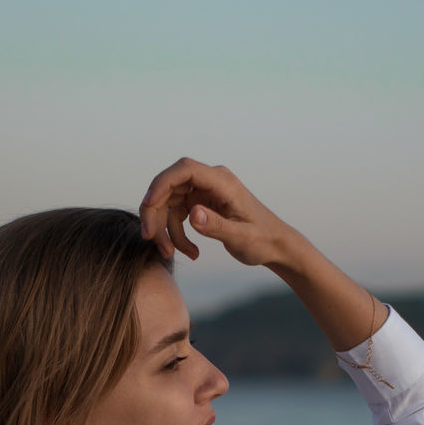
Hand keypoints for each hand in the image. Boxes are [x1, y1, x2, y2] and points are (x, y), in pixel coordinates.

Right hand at [139, 157, 295, 268]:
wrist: (275, 245)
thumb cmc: (263, 240)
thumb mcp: (241, 238)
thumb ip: (217, 226)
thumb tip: (192, 214)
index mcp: (222, 182)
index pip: (184, 170)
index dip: (161, 184)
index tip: (148, 206)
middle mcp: (210, 182)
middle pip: (170, 186)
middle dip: (155, 212)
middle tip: (151, 239)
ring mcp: (204, 192)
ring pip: (170, 203)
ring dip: (165, 229)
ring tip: (172, 254)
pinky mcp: (201, 205)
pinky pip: (177, 215)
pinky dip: (177, 234)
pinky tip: (190, 253)